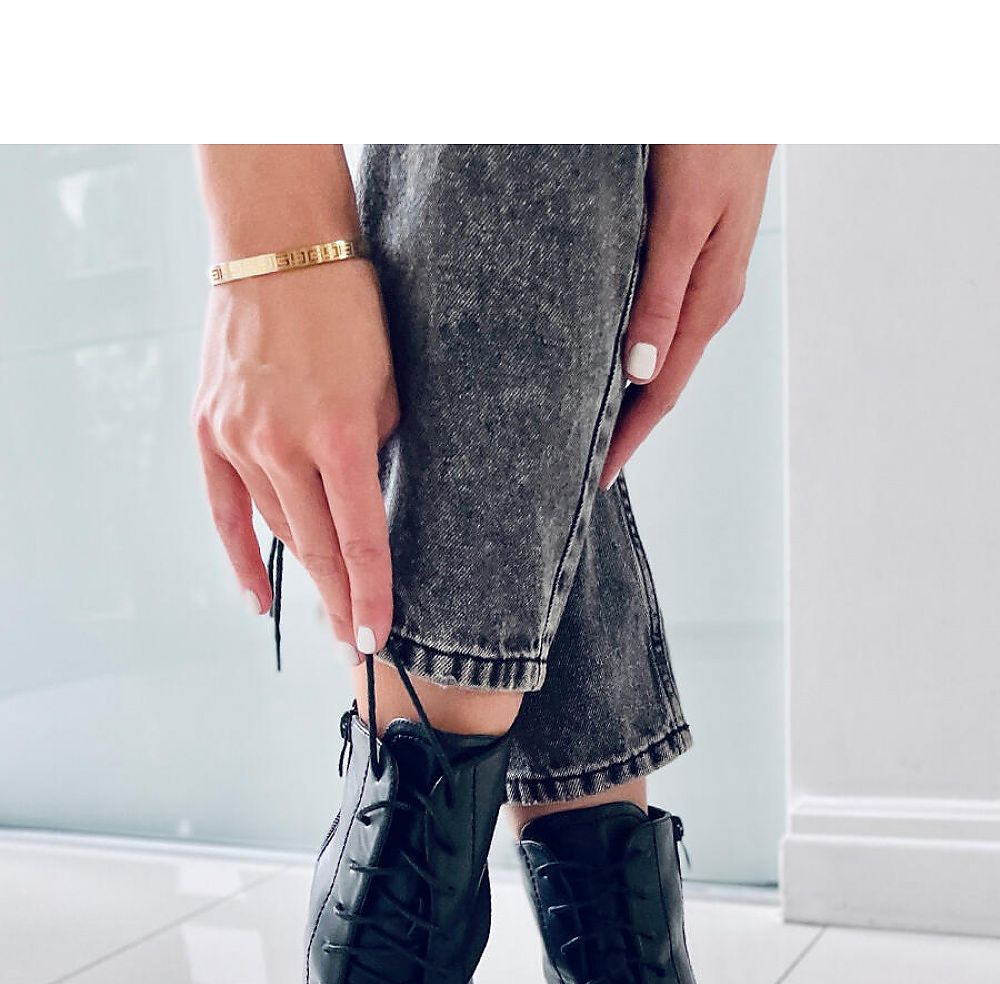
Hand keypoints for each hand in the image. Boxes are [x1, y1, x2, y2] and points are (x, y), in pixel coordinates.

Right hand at [193, 259, 398, 655]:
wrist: (278, 247)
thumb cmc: (350, 310)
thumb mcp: (390, 386)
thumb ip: (377, 455)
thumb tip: (366, 510)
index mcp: (341, 435)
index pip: (360, 540)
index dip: (371, 597)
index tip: (377, 638)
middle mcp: (283, 445)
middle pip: (316, 549)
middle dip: (339, 603)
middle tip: (356, 647)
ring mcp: (238, 439)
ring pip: (278, 528)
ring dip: (305, 572)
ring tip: (327, 610)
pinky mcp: (208, 430)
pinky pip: (224, 511)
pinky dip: (242, 557)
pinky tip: (258, 598)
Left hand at [600, 144, 774, 486]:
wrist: (739, 87)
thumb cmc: (713, 138)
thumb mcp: (682, 217)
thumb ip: (660, 294)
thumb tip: (641, 372)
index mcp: (708, 301)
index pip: (663, 393)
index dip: (629, 438)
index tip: (595, 478)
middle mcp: (707, 300)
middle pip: (661, 385)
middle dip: (626, 431)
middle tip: (583, 471)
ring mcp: (701, 280)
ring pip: (659, 357)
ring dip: (628, 397)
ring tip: (589, 431)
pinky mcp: (689, 256)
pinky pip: (658, 324)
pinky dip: (632, 356)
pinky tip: (609, 363)